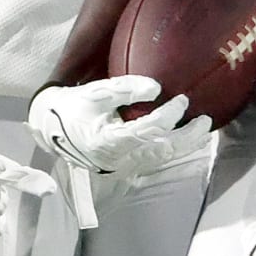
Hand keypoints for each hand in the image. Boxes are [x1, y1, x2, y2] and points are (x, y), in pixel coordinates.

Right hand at [28, 75, 212, 177]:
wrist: (50, 130)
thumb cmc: (73, 108)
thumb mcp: (95, 93)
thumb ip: (125, 88)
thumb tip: (157, 88)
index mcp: (107, 140)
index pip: (147, 130)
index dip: (168, 116)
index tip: (182, 99)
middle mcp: (117, 158)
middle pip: (161, 152)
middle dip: (187, 138)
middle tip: (205, 121)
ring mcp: (121, 166)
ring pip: (161, 160)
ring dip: (185, 146)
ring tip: (204, 132)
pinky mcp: (124, 167)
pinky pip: (155, 162)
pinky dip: (173, 151)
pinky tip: (186, 141)